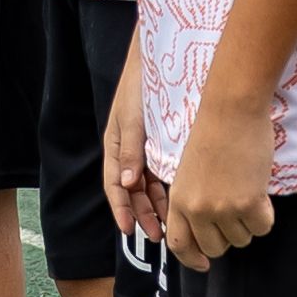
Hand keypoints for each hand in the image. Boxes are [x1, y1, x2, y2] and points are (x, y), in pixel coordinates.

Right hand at [104, 54, 159, 240]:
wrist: (162, 59)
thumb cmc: (141, 85)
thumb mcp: (132, 118)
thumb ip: (130, 150)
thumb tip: (126, 184)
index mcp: (115, 147)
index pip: (114, 186)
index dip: (120, 210)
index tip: (128, 230)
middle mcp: (130, 153)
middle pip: (134, 193)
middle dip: (144, 216)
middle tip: (159, 237)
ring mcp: (147, 151)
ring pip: (151, 187)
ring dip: (159, 208)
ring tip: (172, 227)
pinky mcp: (165, 147)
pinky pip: (166, 175)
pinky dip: (171, 191)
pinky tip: (182, 203)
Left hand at [163, 94, 277, 267]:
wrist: (231, 110)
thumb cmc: (211, 133)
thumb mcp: (188, 171)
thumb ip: (192, 200)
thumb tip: (205, 229)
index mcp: (179, 200)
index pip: (180, 245)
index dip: (192, 259)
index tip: (203, 264)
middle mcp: (199, 209)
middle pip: (215, 248)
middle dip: (227, 237)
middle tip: (235, 214)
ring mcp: (224, 208)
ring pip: (241, 239)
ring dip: (247, 223)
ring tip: (246, 193)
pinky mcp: (250, 203)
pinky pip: (262, 228)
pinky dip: (265, 215)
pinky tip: (260, 193)